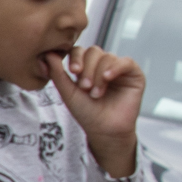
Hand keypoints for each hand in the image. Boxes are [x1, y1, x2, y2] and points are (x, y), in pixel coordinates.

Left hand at [52, 43, 143, 158]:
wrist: (105, 130)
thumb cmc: (86, 113)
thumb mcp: (68, 92)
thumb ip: (57, 73)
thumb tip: (48, 53)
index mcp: (86, 66)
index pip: (79, 50)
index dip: (75, 58)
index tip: (73, 71)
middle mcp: (102, 65)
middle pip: (93, 51)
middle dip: (87, 68)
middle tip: (85, 87)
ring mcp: (118, 68)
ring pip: (107, 57)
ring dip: (99, 75)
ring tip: (96, 93)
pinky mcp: (133, 74)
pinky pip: (126, 62)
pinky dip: (116, 68)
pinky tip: (107, 78)